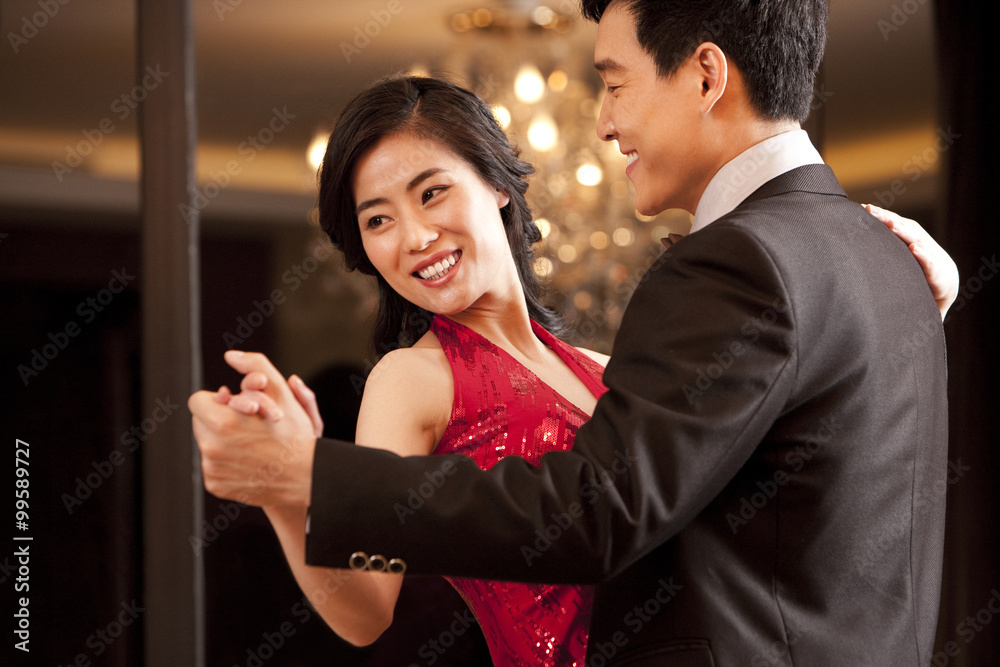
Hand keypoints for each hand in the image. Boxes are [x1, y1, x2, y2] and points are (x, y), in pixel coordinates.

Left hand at [189, 351, 316, 506]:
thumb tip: (231, 357)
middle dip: (221, 419)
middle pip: (201, 422)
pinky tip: (249, 460)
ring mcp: (212, 470)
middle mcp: (211, 448)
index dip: (220, 400)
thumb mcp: (281, 393)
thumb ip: (255, 366)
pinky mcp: (216, 486)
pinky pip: (212, 466)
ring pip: (207, 444)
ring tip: (252, 443)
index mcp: (222, 422)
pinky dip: (227, 461)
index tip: (238, 406)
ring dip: (223, 440)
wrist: (307, 478)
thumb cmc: (296, 437)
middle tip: (248, 423)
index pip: (198, 401)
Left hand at [864, 204, 958, 319]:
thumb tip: (857, 243)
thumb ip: (885, 246)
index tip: (863, 207)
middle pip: (902, 226)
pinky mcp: (936, 269)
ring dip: (903, 231)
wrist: (945, 284)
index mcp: (909, 236)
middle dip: (887, 217)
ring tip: (890, 224)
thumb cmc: (917, 267)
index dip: (880, 214)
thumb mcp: (900, 254)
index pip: (893, 222)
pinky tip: (914, 248)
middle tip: (871, 209)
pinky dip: (922, 253)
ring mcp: (929, 253)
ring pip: (915, 239)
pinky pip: (928, 261)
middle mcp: (918, 241)